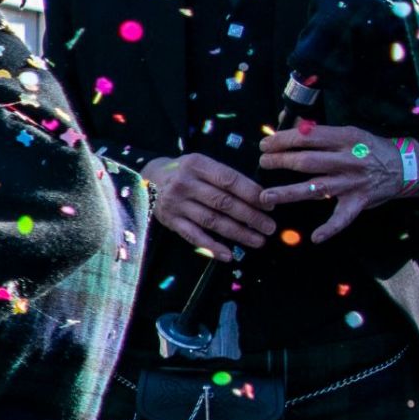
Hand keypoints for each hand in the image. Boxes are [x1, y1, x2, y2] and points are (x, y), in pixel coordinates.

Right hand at [142, 153, 275, 254]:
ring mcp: (176, 204)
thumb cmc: (185, 172)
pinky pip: (194, 236)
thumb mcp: (202, 164)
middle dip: (251, 216)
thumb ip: (225, 177)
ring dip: (238, 233)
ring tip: (258, 240)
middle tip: (270, 227)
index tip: (269, 205)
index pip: (229, 180)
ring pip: (212, 221)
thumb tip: (260, 197)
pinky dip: (212, 247)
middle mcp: (185, 184)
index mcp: (197, 165)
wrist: (148, 179)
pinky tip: (229, 255)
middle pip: (223, 203)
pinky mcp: (170, 221)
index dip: (252, 194)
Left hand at [256, 123, 418, 240]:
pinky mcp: (359, 202)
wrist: (406, 166)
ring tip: (266, 196)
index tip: (265, 143)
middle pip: (307, 161)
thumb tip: (290, 127)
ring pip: (315, 188)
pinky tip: (315, 238)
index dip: (283, 140)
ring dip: (288, 193)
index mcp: (345, 139)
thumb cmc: (370, 148)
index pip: (308, 137)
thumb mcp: (350, 133)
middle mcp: (348, 161)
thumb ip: (321, 133)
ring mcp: (353, 183)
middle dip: (280, 162)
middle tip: (262, 163)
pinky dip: (330, 229)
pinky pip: (343, 218)